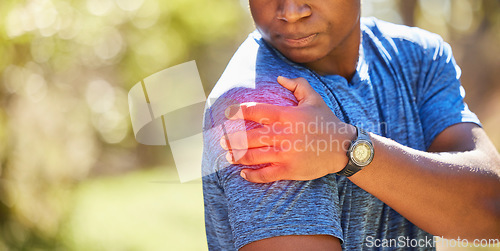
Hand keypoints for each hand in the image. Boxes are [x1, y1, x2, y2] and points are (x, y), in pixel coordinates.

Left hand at [221, 76, 355, 182]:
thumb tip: (279, 78)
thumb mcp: (314, 99)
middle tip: (222, 141)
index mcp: (287, 115)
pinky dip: (251, 175)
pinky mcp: (289, 170)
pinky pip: (265, 174)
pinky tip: (243, 173)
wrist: (343, 147)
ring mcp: (286, 153)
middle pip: (249, 137)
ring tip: (229, 156)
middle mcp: (283, 134)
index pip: (256, 111)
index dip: (238, 112)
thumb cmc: (326, 121)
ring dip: (237, 156)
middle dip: (232, 139)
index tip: (228, 114)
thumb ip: (297, 85)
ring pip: (253, 156)